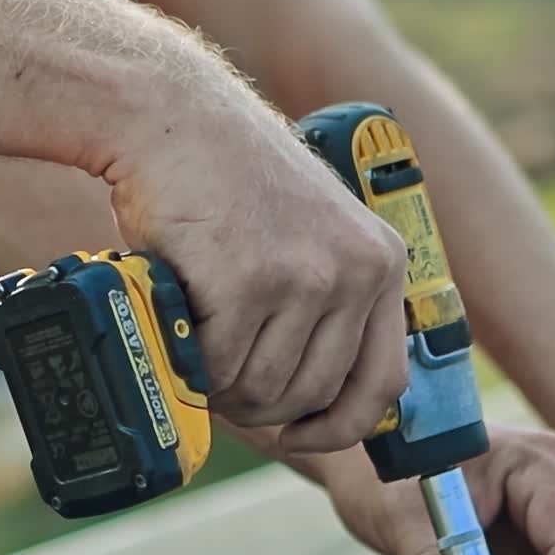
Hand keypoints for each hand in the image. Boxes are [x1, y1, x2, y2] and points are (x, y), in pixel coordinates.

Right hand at [106, 92, 408, 449]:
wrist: (170, 119)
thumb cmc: (222, 184)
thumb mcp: (305, 235)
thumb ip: (324, 305)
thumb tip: (307, 404)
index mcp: (382, 263)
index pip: (384, 382)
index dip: (339, 426)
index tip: (298, 435)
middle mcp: (357, 271)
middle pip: (312, 395)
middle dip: (257, 404)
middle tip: (215, 374)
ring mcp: (307, 276)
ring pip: (262, 391)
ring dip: (217, 384)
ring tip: (192, 339)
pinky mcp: (251, 282)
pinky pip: (217, 369)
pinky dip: (187, 361)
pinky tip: (176, 319)